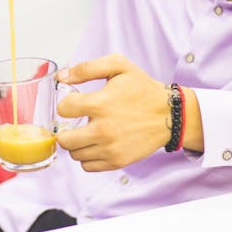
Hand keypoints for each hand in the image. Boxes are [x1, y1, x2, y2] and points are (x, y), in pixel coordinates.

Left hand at [55, 54, 172, 171]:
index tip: (73, 104)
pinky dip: (88, 157)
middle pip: (64, 140)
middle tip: (74, 124)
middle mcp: (103, 129)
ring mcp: (110, 148)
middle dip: (65, 130)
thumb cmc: (142, 89)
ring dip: (76, 144)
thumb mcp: (118, 66)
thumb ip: (86, 68)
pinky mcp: (117, 161)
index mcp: (100, 104)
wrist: (169, 114)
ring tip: (87, 133)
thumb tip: (62, 77)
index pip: (63, 110)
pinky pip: (87, 166)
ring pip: (74, 154)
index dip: (65, 105)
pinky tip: (96, 144)